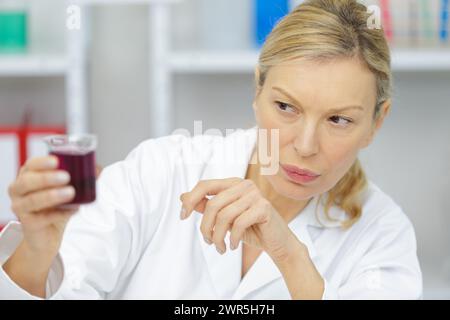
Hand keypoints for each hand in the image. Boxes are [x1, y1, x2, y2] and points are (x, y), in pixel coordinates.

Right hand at [8, 156, 77, 254]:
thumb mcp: (67, 188)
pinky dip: (59, 214)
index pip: (31, 164)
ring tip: (70, 192)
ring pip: (33, 200)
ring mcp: (20, 207)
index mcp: (28, 175)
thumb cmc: (55, 205)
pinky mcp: (28, 224)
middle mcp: (19, 190)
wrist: (48, 233)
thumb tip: (97, 169)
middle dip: (46, 178)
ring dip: (52, 195)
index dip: (42, 162)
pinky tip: (72, 210)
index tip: (57, 161)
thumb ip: (80, 177)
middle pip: (27, 181)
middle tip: (66, 177)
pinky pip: (42, 218)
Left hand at [179, 178, 301, 259]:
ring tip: (220, 248)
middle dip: (205, 227)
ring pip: (224, 216)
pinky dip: (233, 238)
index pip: (204, 185)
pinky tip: (234, 246)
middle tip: (208, 242)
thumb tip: (182, 197)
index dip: (190, 200)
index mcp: (232, 183)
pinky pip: (239, 223)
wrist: (277, 242)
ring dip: (218, 237)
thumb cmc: (250, 228)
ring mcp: (255, 195)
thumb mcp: (224, 218)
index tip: (182, 216)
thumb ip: (206, 206)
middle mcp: (244, 184)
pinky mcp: (264, 207)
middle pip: (212, 204)